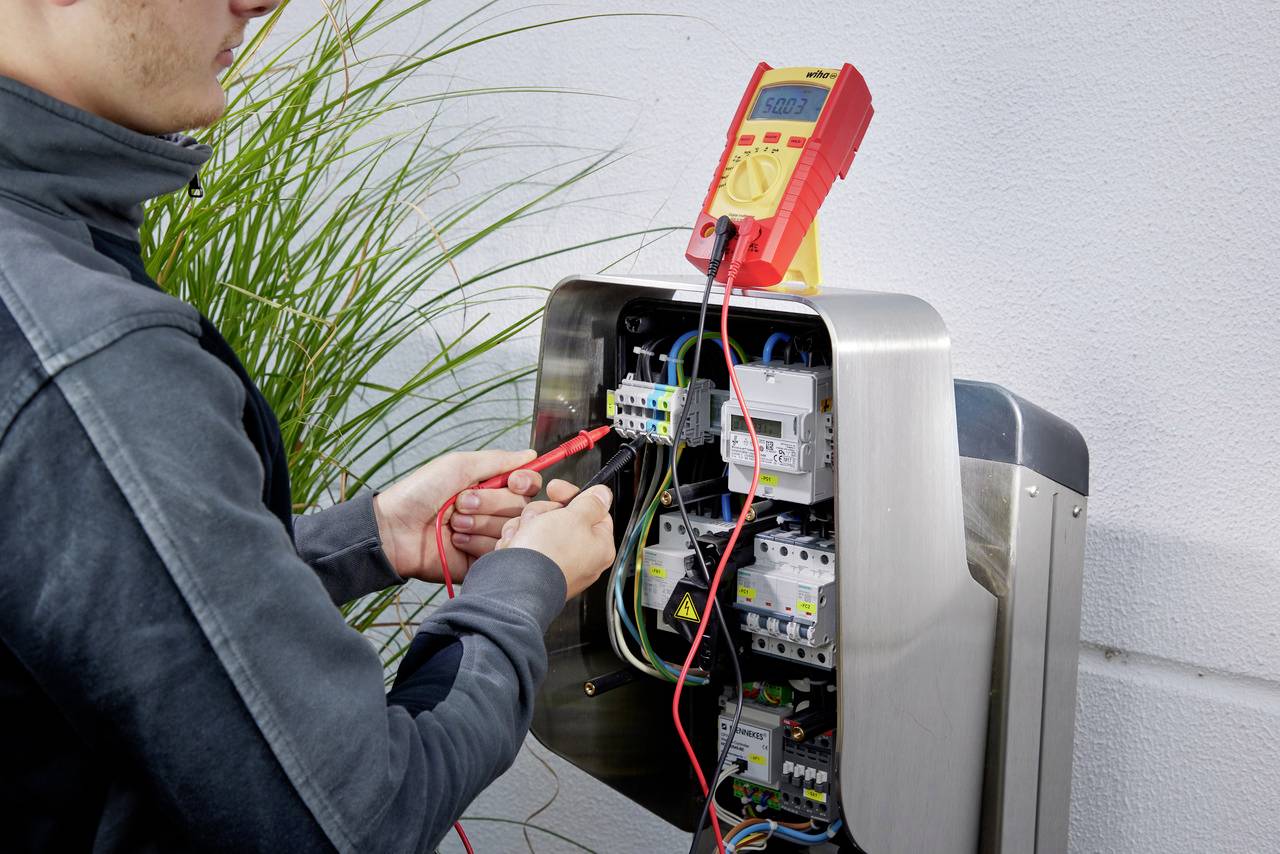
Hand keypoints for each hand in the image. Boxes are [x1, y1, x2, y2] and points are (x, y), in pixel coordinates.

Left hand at [372, 449, 542, 583]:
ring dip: (479, 524)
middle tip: (461, 504)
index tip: (513, 481)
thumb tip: (531, 454)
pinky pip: (498, 552)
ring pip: (510, 530)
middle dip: (490, 503)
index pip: (527, 484)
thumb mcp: (458, 465)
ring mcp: (488, 537)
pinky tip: (456, 541)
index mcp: (489, 487)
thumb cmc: (419, 493)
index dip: (524, 482)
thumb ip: (498, 460)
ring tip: (453, 524)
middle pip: (520, 507)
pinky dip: (477, 544)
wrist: (394, 530)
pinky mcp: (481, 561)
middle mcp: (492, 511)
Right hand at [495, 479, 614, 599]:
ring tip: (523, 535)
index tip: (557, 489)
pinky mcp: (532, 570)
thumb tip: (604, 494)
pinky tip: (514, 546)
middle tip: (538, 518)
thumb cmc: (548, 556)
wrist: (514, 585)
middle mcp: (580, 559)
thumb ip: (592, 503)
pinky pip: (524, 544)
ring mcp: (555, 565)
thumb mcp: (575, 517)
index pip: (593, 512)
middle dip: (544, 512)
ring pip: (539, 528)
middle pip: (563, 518)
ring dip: (526, 525)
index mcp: (599, 547)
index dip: (573, 496)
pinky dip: (516, 541)